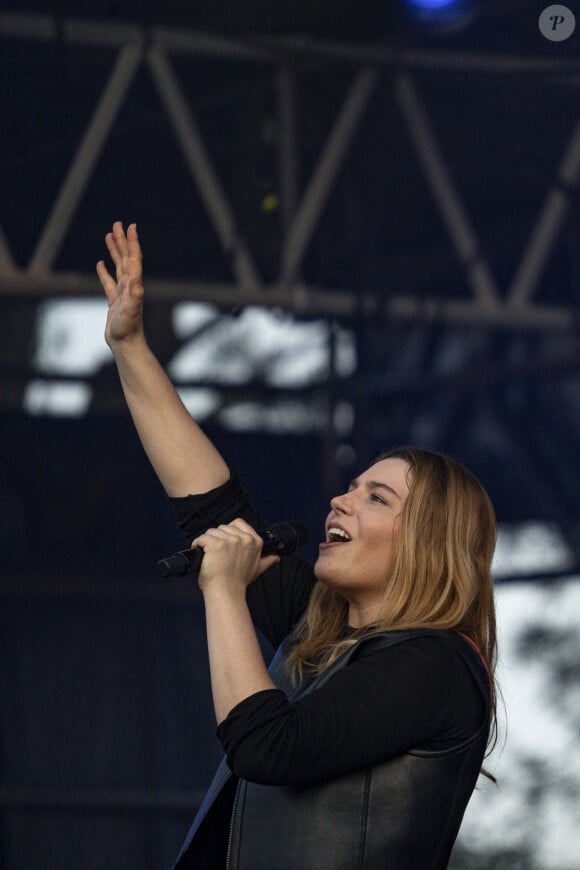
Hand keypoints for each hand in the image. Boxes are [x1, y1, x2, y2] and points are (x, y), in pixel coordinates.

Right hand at [96, 222, 144, 347]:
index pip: (134, 258)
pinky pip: (108, 282)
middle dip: (122, 241)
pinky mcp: (114, 302)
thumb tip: (135, 277)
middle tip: (118, 224)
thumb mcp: (131, 310)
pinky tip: (100, 264)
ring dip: (115, 251)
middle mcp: (130, 286)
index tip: (131, 226)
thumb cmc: (129, 329)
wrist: (126, 345)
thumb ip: (135, 293)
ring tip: (109, 235)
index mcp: (134, 285)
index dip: (132, 242)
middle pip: (126, 258)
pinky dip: (105, 272)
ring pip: (118, 266)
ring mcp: (122, 293)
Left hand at [192, 518, 279, 595]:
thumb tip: (276, 557)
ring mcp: (230, 541)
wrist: (226, 592)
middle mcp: (244, 538)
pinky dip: (197, 544)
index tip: (224, 542)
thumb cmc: (238, 581)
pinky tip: (199, 551)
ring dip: (206, 541)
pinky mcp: (216, 545)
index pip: (238, 523)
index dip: (229, 531)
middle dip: (217, 537)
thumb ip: (266, 560)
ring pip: (211, 532)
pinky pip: (202, 538)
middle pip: (223, 527)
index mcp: (255, 541)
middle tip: (216, 553)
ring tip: (207, 553)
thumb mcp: (257, 569)